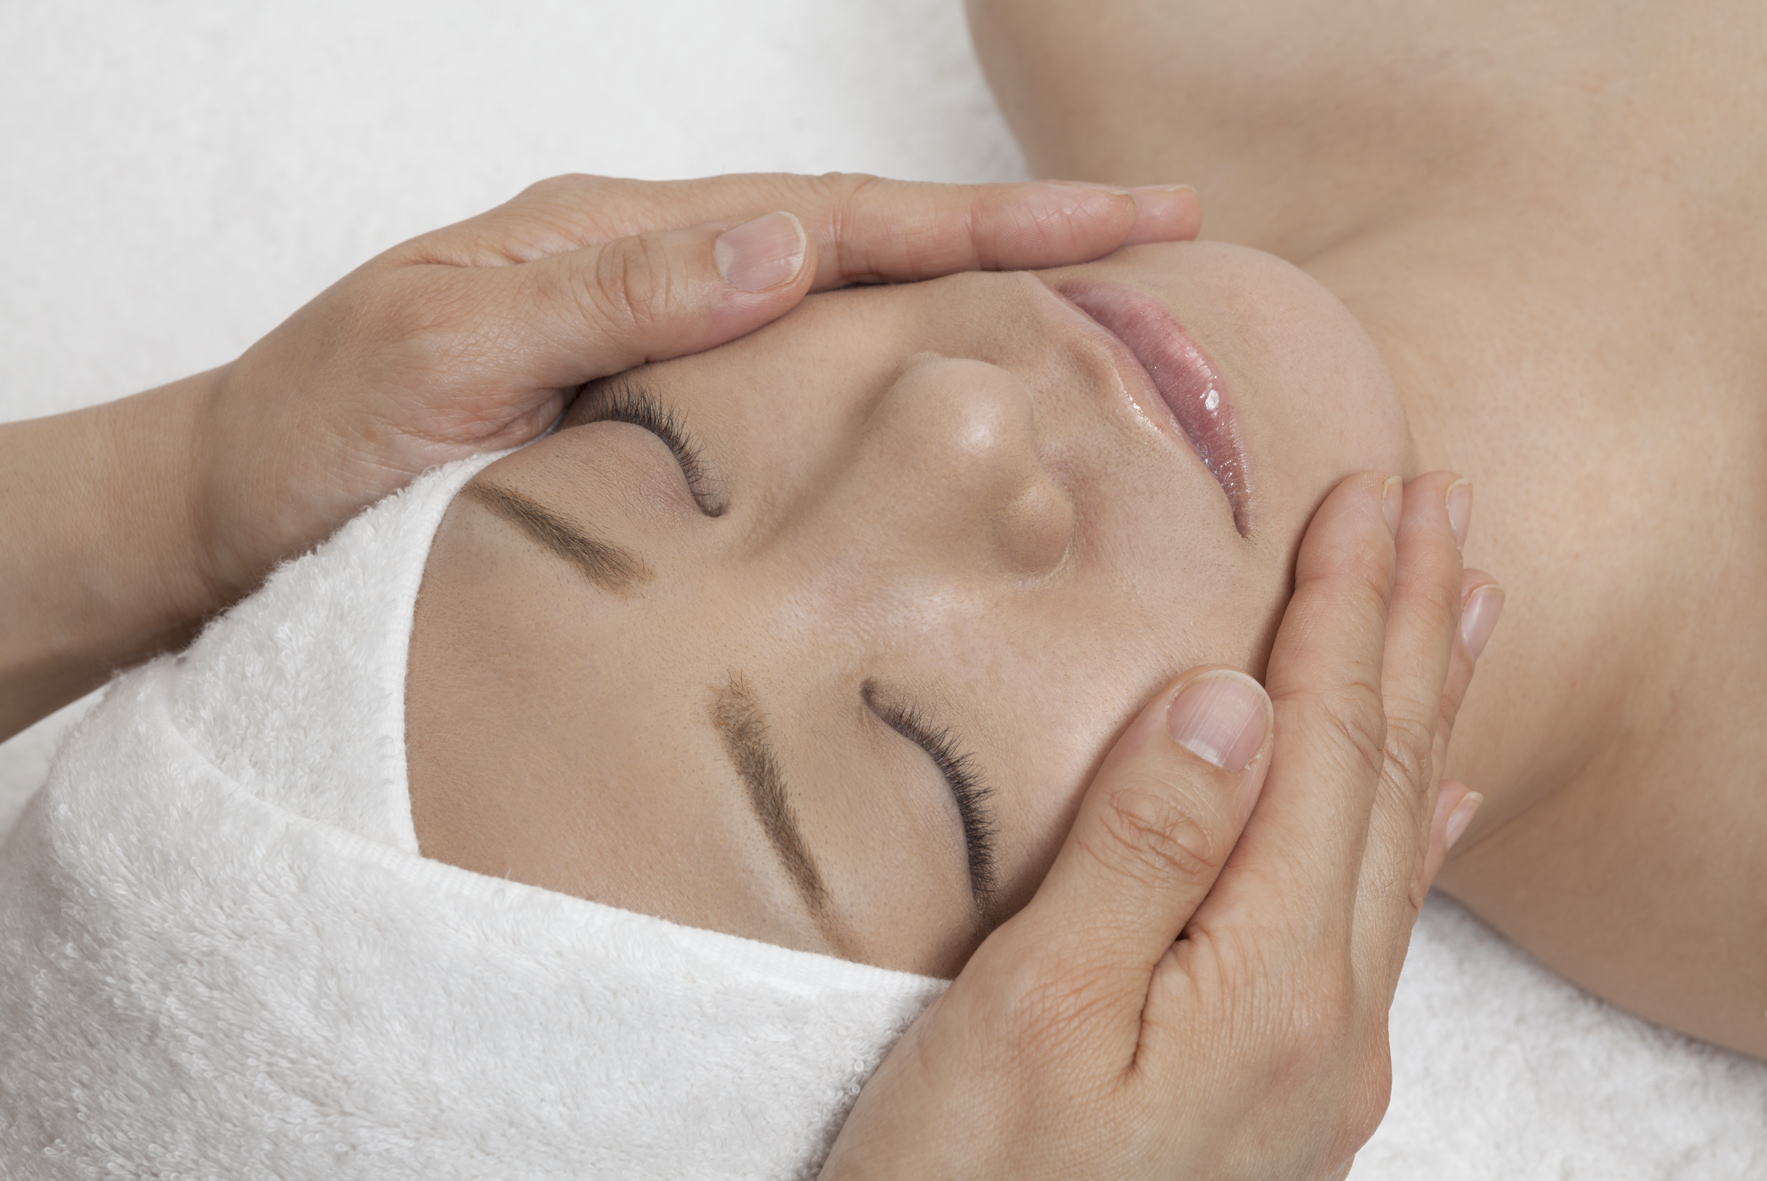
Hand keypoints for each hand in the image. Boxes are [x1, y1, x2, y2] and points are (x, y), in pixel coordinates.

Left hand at [193, 172, 1198, 600]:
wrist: (226, 510)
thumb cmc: (312, 436)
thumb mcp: (442, 354)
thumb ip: (607, 299)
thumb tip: (782, 244)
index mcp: (619, 244)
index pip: (841, 221)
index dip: (992, 222)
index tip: (1131, 220)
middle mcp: (652, 278)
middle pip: (867, 243)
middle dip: (1019, 241)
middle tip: (1163, 248)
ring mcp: (652, 342)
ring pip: (837, 310)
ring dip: (966, 304)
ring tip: (1093, 317)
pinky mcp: (646, 417)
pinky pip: (788, 385)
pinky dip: (881, 379)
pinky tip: (936, 407)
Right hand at [819, 472, 1502, 1179]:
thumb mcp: (1028, 1014)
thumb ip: (1142, 853)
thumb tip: (1233, 701)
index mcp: (1266, 981)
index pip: (1324, 747)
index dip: (1347, 611)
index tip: (1372, 493)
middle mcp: (1327, 1018)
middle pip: (1384, 778)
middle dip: (1411, 629)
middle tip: (1438, 503)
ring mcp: (1320, 1063)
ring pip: (1395, 841)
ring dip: (1426, 710)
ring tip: (1464, 604)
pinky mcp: (1288, 1091)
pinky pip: (1380, 923)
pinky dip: (1415, 836)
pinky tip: (1439, 803)